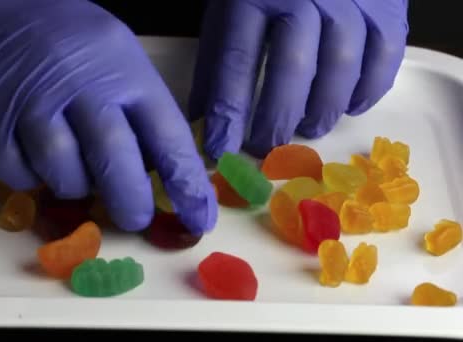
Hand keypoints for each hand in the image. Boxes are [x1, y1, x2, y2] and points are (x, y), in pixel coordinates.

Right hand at [0, 0, 216, 234]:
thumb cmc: (64, 37)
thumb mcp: (116, 53)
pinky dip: (34, 180)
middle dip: (132, 203)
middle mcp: (80, 87)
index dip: (187, 183)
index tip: (199, 217)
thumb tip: (162, 171)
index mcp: (123, 69)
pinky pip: (21, 177)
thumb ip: (140, 107)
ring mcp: (31, 106)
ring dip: (77, 187)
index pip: (167, 135)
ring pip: (66, 176)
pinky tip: (37, 159)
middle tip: (136, 219)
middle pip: (116, 162)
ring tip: (77, 171)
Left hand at [189, 0, 408, 158]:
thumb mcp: (230, 9)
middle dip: (277, 119)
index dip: (228, 111)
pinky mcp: (387, 6)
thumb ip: (217, 61)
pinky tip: (351, 106)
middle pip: (293, 68)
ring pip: (342, 66)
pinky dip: (369, 90)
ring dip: (323, 110)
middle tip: (267, 148)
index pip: (237, 60)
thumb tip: (204, 120)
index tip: (221, 147)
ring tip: (309, 129)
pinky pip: (385, 56)